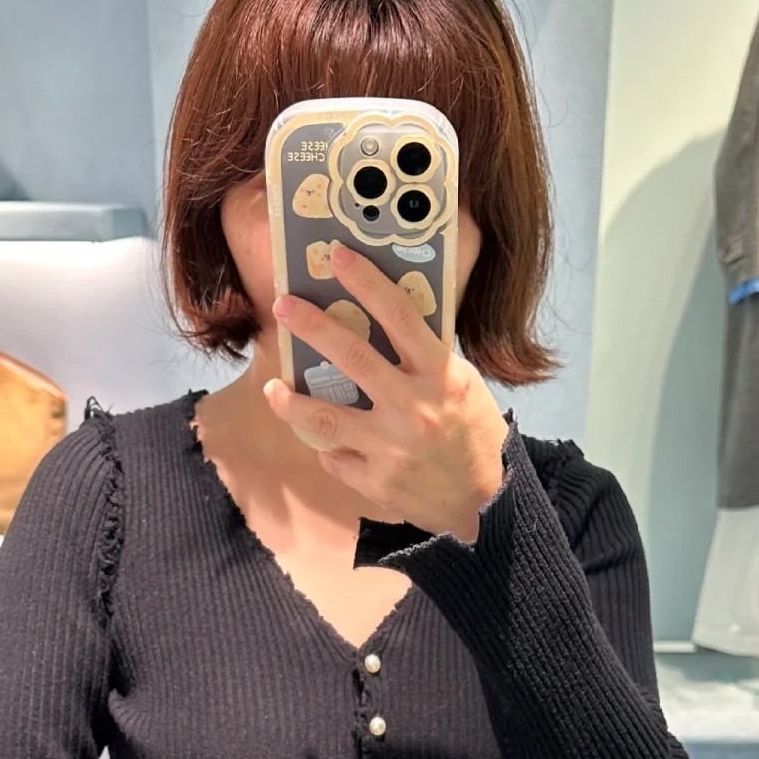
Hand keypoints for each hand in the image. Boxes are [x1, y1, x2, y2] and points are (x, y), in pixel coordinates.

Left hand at [264, 240, 509, 544]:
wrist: (486, 502)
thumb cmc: (472, 434)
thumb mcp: (462, 386)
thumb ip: (426, 359)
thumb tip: (382, 320)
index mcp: (441, 377)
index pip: (401, 317)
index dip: (367, 282)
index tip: (338, 257)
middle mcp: (415, 409)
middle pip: (353, 357)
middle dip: (312, 325)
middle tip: (283, 305)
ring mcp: (392, 448)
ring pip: (325, 418)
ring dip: (292, 402)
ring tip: (273, 388)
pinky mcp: (377, 482)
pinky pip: (336, 458)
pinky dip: (331, 449)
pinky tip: (331, 445)